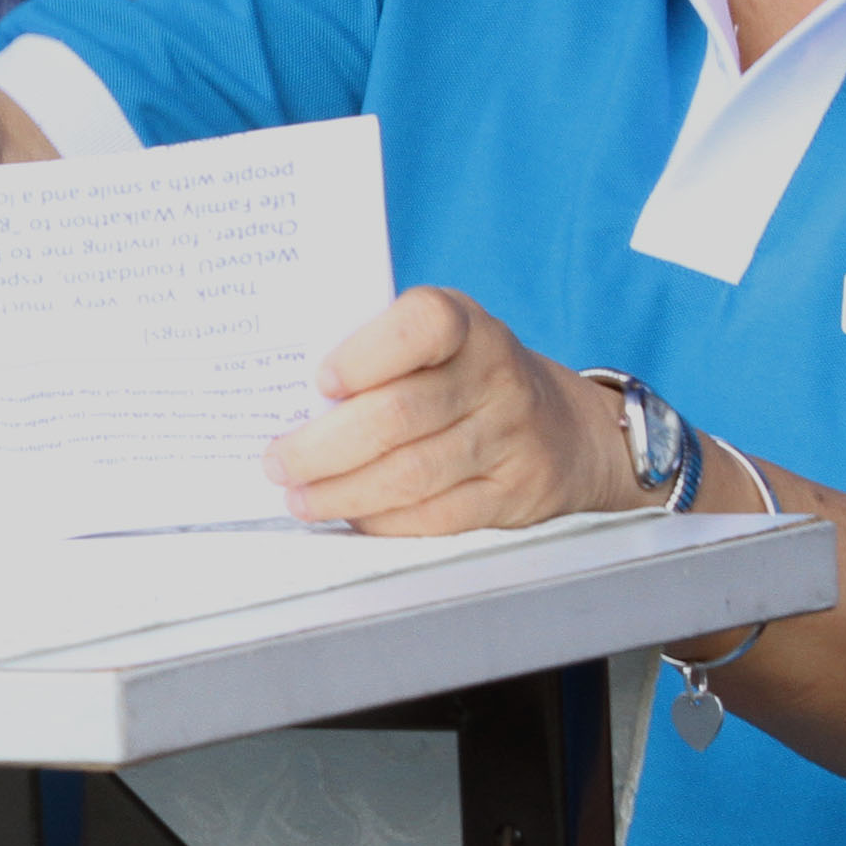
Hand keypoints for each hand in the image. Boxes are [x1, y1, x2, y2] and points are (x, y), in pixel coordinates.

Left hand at [262, 287, 636, 534]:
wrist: (566, 428)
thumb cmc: (470, 376)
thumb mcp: (436, 342)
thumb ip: (375, 354)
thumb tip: (287, 395)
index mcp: (466, 324)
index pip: (421, 325)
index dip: (366, 355)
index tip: (320, 382)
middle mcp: (494, 376)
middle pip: (397, 416)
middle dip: (323, 447)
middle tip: (279, 462)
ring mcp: (509, 437)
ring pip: (410, 474)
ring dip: (342, 493)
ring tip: (300, 498)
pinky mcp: (513, 494)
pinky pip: (436, 516)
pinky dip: (383, 522)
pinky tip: (350, 517)